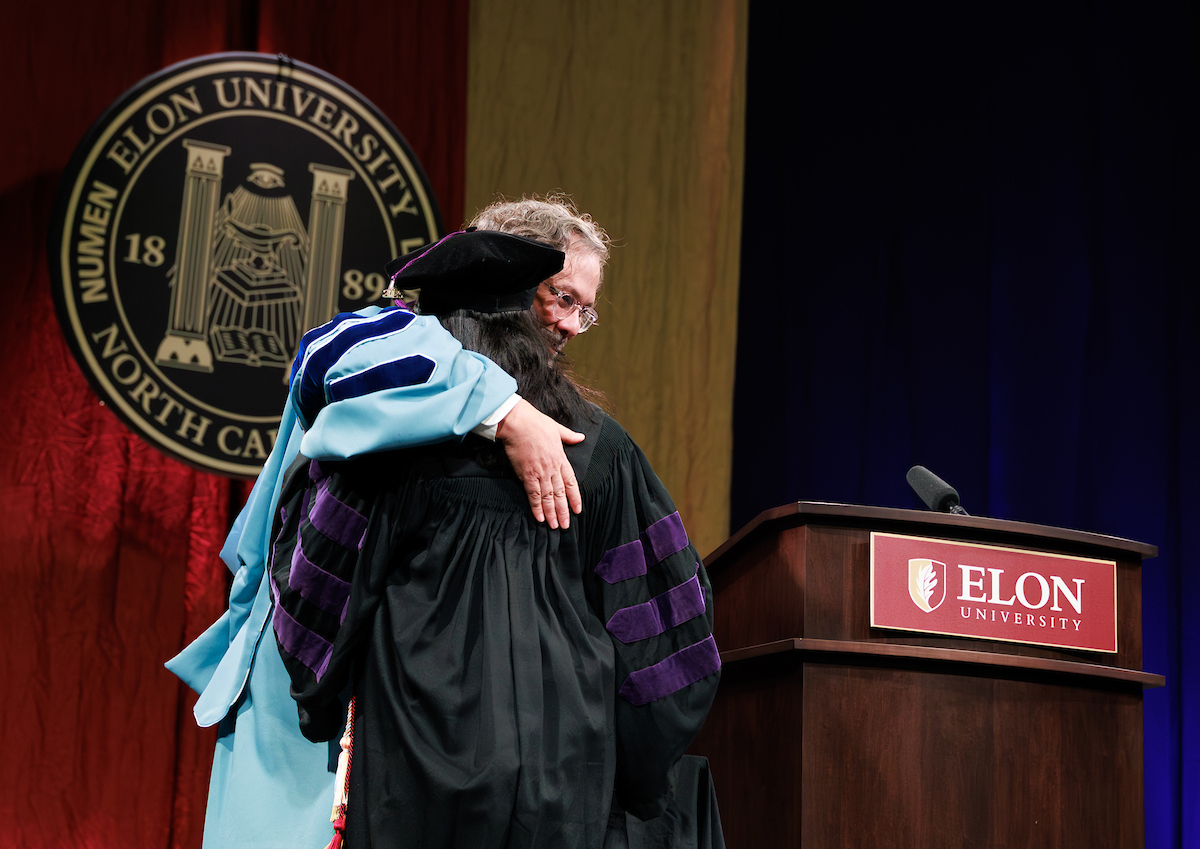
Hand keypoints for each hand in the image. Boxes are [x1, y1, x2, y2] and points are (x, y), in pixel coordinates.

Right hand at [495, 399, 584, 528]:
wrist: (518, 422)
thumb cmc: (536, 422)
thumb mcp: (557, 428)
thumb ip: (569, 436)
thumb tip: (581, 437)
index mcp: (561, 458)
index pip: (571, 482)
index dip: (575, 498)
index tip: (577, 510)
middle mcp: (552, 468)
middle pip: (560, 494)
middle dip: (563, 511)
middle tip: (565, 525)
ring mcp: (540, 472)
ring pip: (548, 497)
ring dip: (551, 513)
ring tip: (554, 526)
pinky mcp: (527, 474)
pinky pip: (533, 494)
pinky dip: (536, 507)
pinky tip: (539, 518)